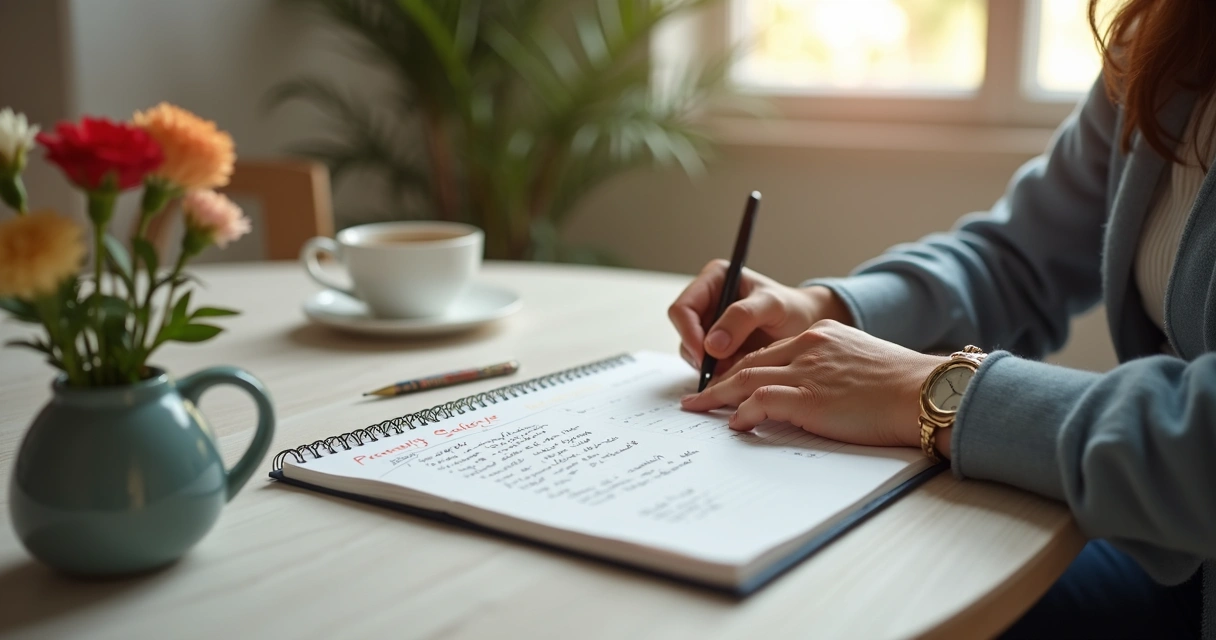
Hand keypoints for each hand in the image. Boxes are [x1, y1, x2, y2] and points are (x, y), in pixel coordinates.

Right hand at [668, 259, 853, 373]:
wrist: (805, 325)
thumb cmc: (791, 308)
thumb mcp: (771, 306)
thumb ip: (742, 318)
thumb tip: (711, 345)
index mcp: (714, 279)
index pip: (683, 308)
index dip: (689, 333)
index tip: (705, 355)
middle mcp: (706, 300)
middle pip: (683, 331)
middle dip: (698, 352)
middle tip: (720, 369)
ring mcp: (709, 323)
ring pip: (691, 350)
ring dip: (709, 364)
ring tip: (737, 365)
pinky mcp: (715, 345)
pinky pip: (704, 362)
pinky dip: (717, 371)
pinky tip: (737, 370)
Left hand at [680, 320, 948, 451]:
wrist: (928, 392)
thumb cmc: (908, 388)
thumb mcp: (865, 366)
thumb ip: (836, 373)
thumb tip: (821, 396)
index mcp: (822, 337)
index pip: (770, 352)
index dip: (743, 368)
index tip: (727, 381)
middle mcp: (809, 347)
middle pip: (750, 362)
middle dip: (720, 381)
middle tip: (697, 398)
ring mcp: (806, 371)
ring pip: (746, 379)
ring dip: (717, 397)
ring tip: (698, 411)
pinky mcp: (808, 397)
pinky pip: (759, 402)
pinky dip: (741, 414)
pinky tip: (733, 425)